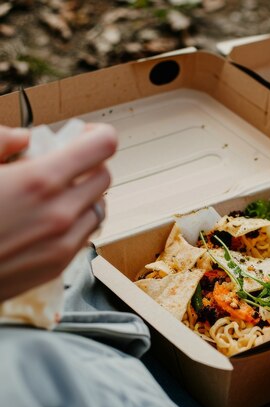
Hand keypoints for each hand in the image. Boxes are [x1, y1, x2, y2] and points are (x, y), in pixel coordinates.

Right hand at [0, 124, 116, 300]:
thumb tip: (21, 137)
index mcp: (39, 181)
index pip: (103, 146)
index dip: (96, 135)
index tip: (85, 135)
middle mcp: (60, 213)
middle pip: (105, 176)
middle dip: (89, 165)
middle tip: (64, 165)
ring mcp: (63, 242)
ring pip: (99, 208)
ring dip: (84, 196)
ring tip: (54, 194)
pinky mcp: (58, 265)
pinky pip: (85, 235)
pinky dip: (75, 222)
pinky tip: (46, 220)